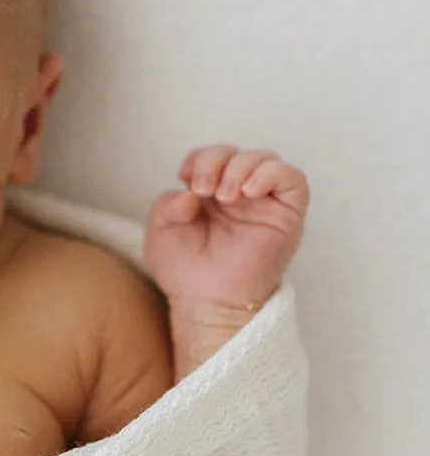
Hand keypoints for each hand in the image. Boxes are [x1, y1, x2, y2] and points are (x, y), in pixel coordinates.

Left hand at [142, 144, 309, 316]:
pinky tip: (249, 191)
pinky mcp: (288, 215)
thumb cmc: (185, 272)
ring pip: (266, 159)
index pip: (213, 156)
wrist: (206, 302)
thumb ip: (166, 205)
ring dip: (242, 167)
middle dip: (217, 160)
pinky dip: (272, 174)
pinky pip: (293, 179)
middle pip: (237, 153)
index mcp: (212, 193)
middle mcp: (240, 195)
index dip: (200, 159)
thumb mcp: (161, 232)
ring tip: (225, 195)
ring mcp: (266, 203)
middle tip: (204, 189)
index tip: (186, 179)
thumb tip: (189, 193)